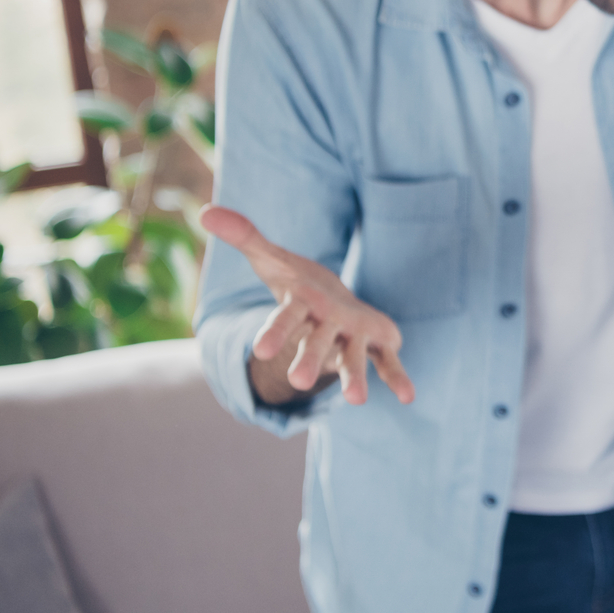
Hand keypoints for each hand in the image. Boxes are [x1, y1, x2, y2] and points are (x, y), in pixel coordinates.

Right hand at [200, 204, 413, 406]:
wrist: (333, 306)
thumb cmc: (298, 285)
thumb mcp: (271, 257)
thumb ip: (244, 236)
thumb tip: (205, 211)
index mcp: (301, 309)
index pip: (284, 320)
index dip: (274, 332)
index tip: (259, 350)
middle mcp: (325, 328)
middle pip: (315, 344)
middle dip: (307, 361)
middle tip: (297, 382)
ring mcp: (351, 337)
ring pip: (351, 359)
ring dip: (353, 377)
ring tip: (357, 400)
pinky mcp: (377, 342)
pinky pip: (387, 362)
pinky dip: (396, 377)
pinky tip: (408, 396)